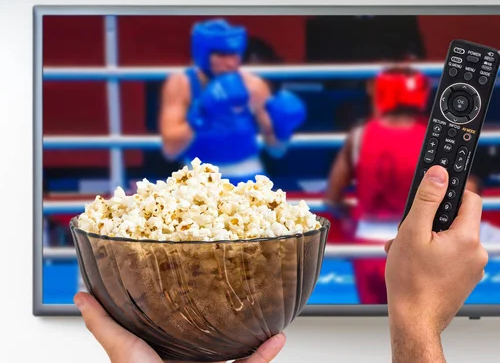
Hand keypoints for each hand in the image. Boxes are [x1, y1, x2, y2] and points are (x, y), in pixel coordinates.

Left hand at [74, 292, 285, 362]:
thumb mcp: (121, 347)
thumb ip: (103, 323)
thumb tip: (81, 295)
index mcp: (169, 354)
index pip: (184, 327)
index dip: (193, 308)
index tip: (203, 284)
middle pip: (215, 340)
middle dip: (231, 321)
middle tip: (242, 296)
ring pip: (239, 354)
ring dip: (255, 336)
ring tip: (267, 315)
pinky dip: (266, 355)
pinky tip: (278, 339)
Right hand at [384, 166, 487, 361]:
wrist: (414, 321)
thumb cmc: (411, 282)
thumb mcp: (412, 231)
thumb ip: (427, 199)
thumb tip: (440, 174)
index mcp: (468, 238)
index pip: (470, 198)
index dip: (451, 192)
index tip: (434, 193)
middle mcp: (477, 253)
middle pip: (457, 219)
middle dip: (431, 220)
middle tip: (410, 230)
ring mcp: (473, 268)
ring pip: (451, 239)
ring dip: (428, 238)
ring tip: (407, 251)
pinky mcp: (465, 280)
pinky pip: (451, 256)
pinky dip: (433, 254)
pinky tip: (414, 263)